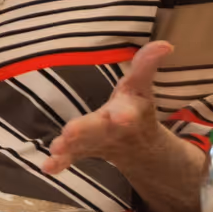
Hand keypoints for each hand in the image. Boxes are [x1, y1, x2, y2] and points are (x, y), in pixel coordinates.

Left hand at [43, 40, 175, 174]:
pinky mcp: (82, 152)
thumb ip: (146, 65)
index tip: (120, 116)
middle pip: (98, 130)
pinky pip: (70, 159)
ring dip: (68, 147)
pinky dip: (59, 163)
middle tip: (70, 132)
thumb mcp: (140, 86)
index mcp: (129, 112)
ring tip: (55, 148)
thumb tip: (165, 44)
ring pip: (82, 146)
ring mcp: (96, 144)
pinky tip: (47, 167)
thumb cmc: (134, 107)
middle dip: (86, 130)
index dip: (125, 114)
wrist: (139, 147)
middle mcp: (112, 131)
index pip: (128, 112)